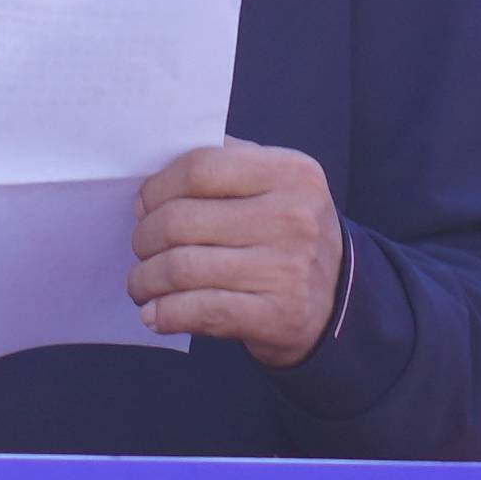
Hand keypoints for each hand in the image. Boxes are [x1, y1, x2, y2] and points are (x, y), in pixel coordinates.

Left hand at [131, 140, 342, 369]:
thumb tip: (153, 171)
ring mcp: (286, 269)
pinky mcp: (277, 316)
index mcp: (290, 172)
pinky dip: (165, 313)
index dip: (157, 188)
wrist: (339, 299)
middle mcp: (293, 217)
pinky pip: (199, 311)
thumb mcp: (275, 183)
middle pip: (181, 220)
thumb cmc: (287, 232)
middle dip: (145, 238)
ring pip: (181, 268)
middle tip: (142, 248)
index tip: (143, 205)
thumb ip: (226, 163)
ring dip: (145, 279)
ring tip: (141, 284)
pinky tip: (155, 314)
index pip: (200, 168)